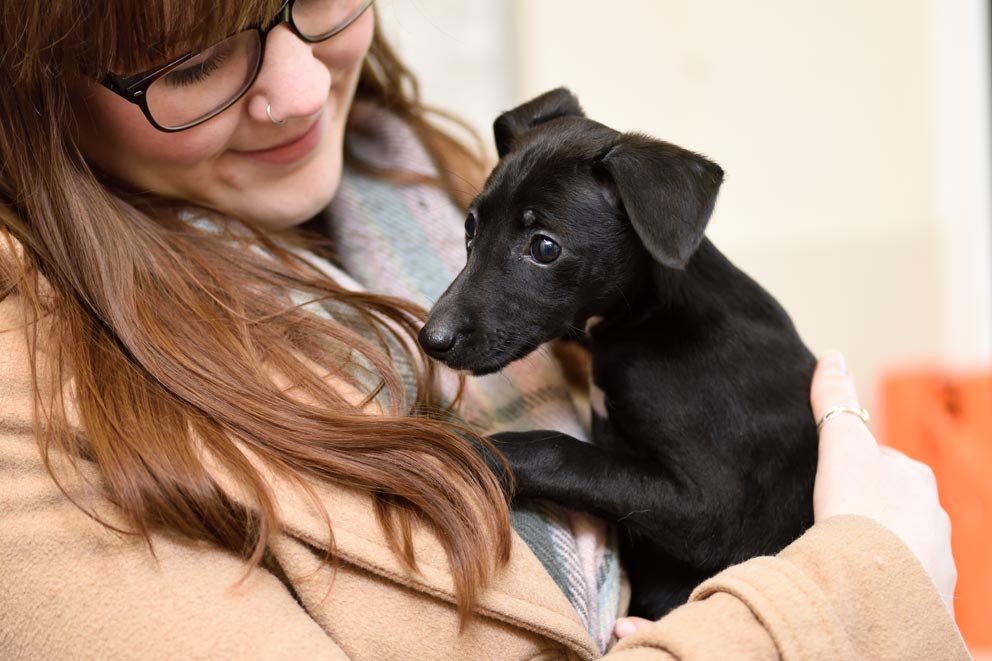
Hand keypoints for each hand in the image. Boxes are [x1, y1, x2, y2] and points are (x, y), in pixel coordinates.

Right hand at [615, 350, 957, 639]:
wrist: (876, 586)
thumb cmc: (859, 513)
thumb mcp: (841, 448)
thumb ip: (835, 402)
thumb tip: (833, 356)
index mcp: (915, 476)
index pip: (878, 462)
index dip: (848, 471)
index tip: (826, 485)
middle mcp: (933, 513)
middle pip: (893, 502)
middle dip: (868, 509)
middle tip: (829, 521)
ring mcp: (935, 556)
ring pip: (901, 542)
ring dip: (877, 546)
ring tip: (840, 555)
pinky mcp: (927, 594)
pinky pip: (901, 580)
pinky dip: (882, 580)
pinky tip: (857, 584)